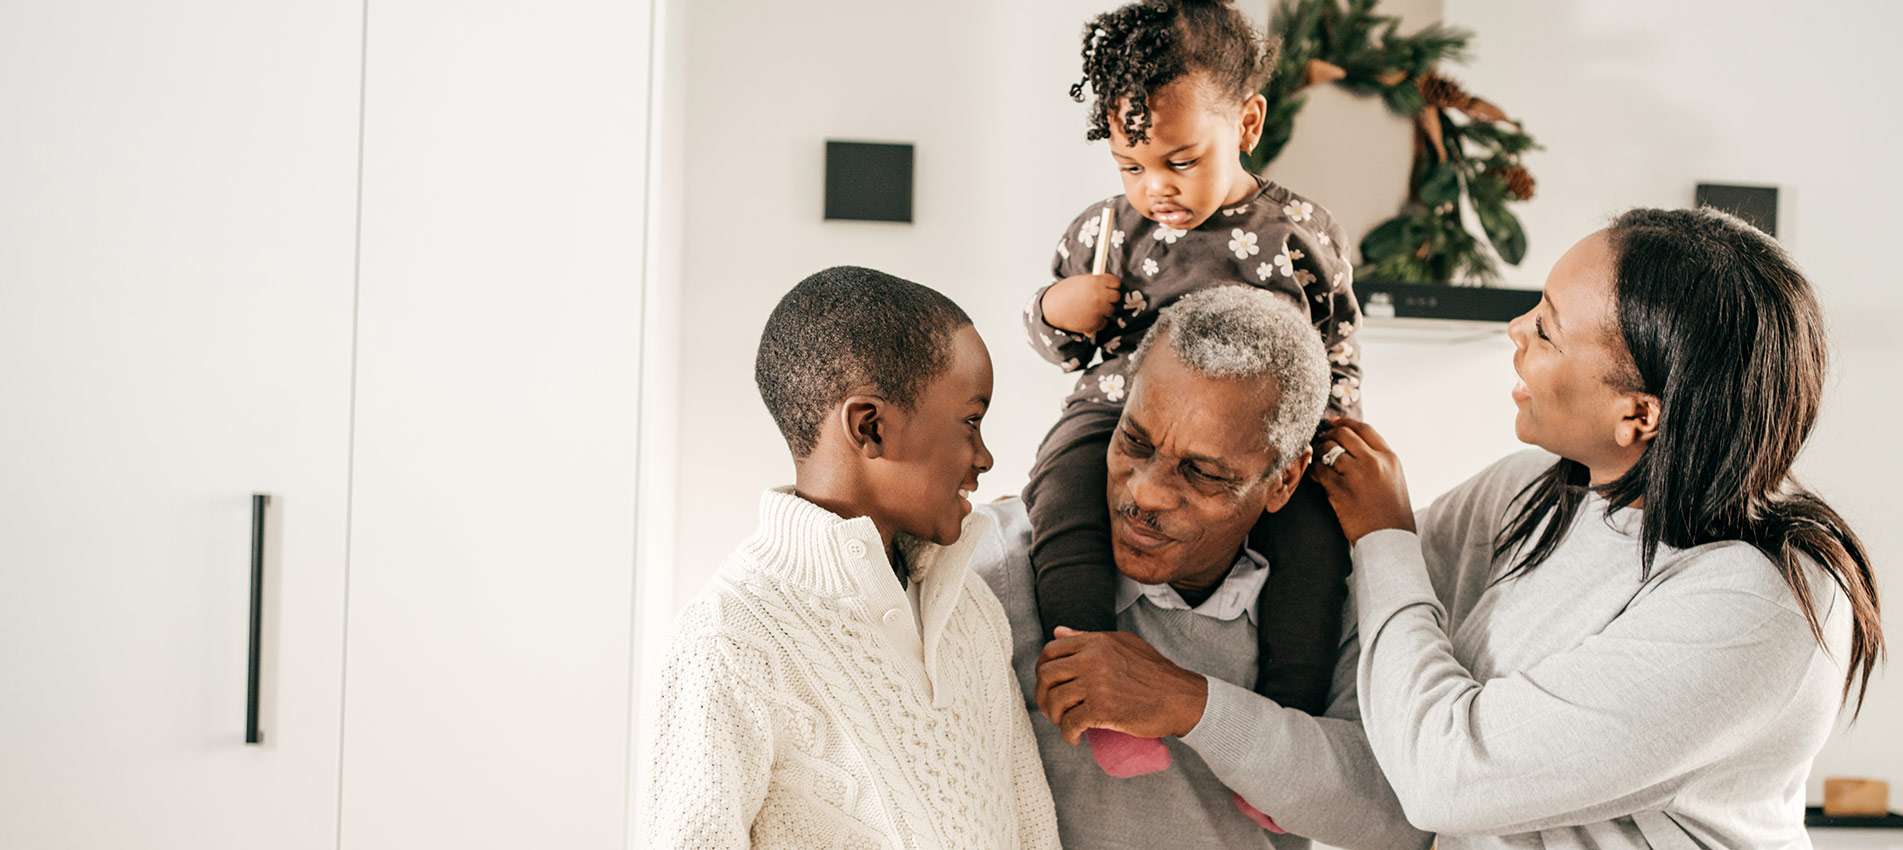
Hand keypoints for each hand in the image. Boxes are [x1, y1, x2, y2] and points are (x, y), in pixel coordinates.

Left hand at [1034, 626, 1207, 744]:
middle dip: (1042, 695)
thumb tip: (1058, 631)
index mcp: (1096, 642)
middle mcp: (1093, 659)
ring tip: (1065, 723)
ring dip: (1054, 717)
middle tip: (1052, 708)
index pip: (1051, 651)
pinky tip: (1074, 737)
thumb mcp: (1123, 643)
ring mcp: (1097, 684)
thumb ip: (1090, 637)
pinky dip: (1067, 734)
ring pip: (1055, 701)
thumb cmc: (1154, 673)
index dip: (1042, 670)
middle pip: (1046, 676)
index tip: (1048, 685)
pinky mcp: (1103, 709)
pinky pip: (1070, 723)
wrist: (1181, 698)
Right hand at [1041, 274, 1121, 335]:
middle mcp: (1100, 295)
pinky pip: (1104, 322)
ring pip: (1111, 310)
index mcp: (1096, 281)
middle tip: (1100, 300)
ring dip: (1103, 311)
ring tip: (1089, 309)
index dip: (1112, 285)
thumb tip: (1110, 285)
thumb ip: (1095, 282)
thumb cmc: (1064, 294)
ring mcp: (1099, 310)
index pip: (1116, 282)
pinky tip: (1087, 318)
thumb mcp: (1080, 282)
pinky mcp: (1096, 323)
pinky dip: (1097, 322)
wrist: (1051, 310)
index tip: (1109, 288)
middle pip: (1116, 296)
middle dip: (1109, 298)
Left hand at [1310, 416, 1414, 542]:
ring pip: (1329, 449)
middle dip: (1329, 435)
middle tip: (1321, 439)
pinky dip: (1315, 471)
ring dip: (1319, 452)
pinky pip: (1320, 471)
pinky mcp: (1340, 489)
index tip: (1333, 422)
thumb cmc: (1391, 513)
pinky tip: (1315, 475)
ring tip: (1318, 459)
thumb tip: (1355, 447)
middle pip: (1344, 434)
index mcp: (1389, 457)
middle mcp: (1374, 461)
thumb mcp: (1393, 479)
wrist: (1390, 540)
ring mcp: (1356, 474)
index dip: (1345, 422)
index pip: (1364, 429)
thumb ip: (1378, 461)